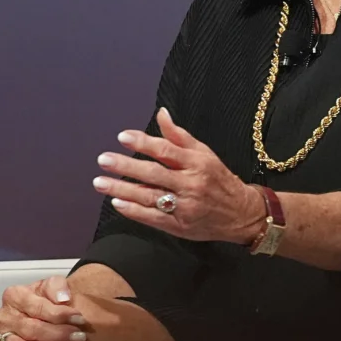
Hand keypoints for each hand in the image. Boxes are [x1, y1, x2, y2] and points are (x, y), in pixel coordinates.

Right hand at [0, 275, 88, 340]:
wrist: (39, 313)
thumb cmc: (45, 300)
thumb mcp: (51, 286)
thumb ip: (57, 286)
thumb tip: (63, 298)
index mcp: (15, 295)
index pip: (37, 306)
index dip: (59, 314)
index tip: (79, 318)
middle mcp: (5, 316)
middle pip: (31, 328)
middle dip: (57, 334)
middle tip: (78, 337)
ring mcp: (1, 335)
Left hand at [93, 107, 265, 243]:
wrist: (240, 213)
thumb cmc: (218, 179)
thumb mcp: (204, 153)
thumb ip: (179, 135)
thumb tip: (161, 113)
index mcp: (197, 163)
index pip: (166, 150)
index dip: (143, 143)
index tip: (122, 137)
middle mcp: (191, 184)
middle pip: (154, 174)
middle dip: (126, 166)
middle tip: (104, 160)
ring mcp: (185, 207)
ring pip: (149, 197)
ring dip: (122, 190)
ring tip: (100, 182)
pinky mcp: (180, 226)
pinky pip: (153, 218)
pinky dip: (134, 211)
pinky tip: (117, 203)